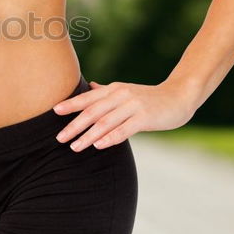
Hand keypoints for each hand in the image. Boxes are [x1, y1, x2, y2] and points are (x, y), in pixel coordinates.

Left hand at [52, 80, 197, 150]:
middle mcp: (120, 95)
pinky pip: (124, 129)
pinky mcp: (145, 117)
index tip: (54, 111)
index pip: (88, 98)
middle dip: (74, 125)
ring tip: (75, 147)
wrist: (179, 97)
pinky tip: (98, 145)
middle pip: (92, 112)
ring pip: (105, 122)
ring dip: (88, 136)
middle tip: (59, 138)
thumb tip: (91, 87)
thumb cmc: (149, 97)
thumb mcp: (126, 91)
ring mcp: (133, 106)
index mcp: (113, 89)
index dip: (70, 104)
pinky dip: (110, 137)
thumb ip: (107, 92)